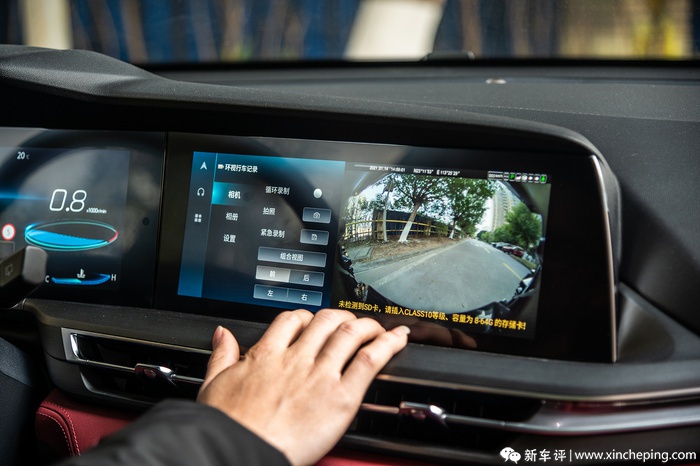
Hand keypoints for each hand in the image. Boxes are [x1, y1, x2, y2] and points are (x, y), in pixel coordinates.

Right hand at [197, 309, 408, 465]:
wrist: (241, 450)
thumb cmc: (229, 426)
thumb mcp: (214, 384)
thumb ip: (222, 355)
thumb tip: (222, 335)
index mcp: (268, 355)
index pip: (293, 320)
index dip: (308, 316)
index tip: (314, 321)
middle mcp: (297, 359)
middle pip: (326, 321)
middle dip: (340, 317)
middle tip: (348, 322)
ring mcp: (320, 375)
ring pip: (350, 333)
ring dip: (366, 325)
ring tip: (376, 327)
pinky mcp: (341, 396)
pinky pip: (370, 360)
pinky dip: (388, 344)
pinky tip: (397, 338)